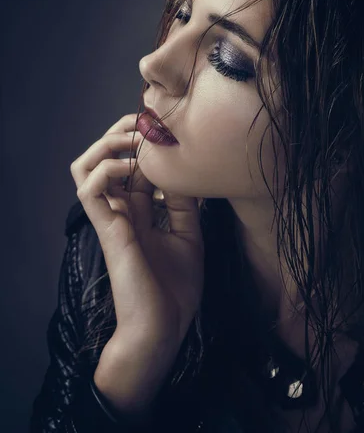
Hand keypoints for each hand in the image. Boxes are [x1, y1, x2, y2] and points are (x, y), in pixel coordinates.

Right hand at [70, 113, 204, 353]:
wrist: (163, 328)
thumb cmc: (175, 289)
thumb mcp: (189, 236)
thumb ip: (184, 204)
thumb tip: (186, 171)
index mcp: (140, 211)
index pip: (133, 165)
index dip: (145, 143)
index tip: (169, 130)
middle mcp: (122, 209)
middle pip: (104, 157)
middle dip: (121, 133)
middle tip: (146, 126)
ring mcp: (111, 217)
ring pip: (84, 167)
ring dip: (106, 146)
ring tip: (133, 140)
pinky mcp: (107, 228)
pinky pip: (89, 189)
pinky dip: (105, 169)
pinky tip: (130, 169)